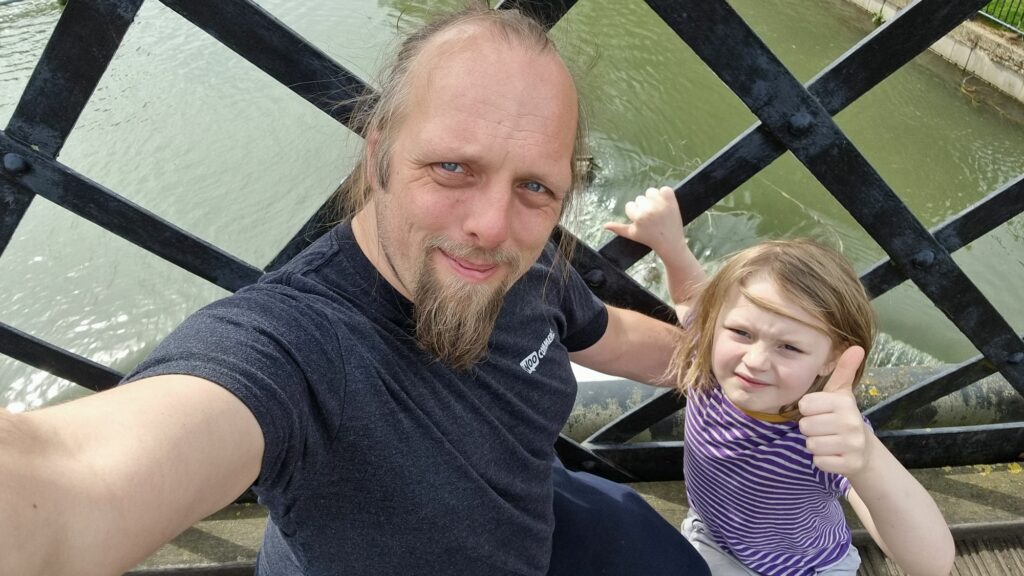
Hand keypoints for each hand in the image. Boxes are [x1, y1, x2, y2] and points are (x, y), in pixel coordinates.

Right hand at [603, 186, 684, 255]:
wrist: (671, 243)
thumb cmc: (650, 239)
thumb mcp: (632, 234)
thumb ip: (618, 228)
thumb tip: (604, 226)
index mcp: (638, 217)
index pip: (630, 205)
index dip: (635, 213)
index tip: (643, 222)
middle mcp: (649, 209)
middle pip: (640, 198)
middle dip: (644, 206)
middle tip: (652, 218)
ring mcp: (662, 204)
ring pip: (651, 191)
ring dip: (653, 199)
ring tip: (658, 210)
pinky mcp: (672, 200)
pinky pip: (665, 189)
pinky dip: (665, 194)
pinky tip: (666, 204)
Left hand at [798, 346, 870, 476]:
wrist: (864, 451)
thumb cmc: (843, 417)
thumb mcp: (841, 393)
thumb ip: (844, 370)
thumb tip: (857, 347)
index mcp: (844, 403)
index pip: (805, 404)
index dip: (809, 410)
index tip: (822, 412)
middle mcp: (851, 423)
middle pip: (805, 426)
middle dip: (811, 429)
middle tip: (825, 428)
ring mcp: (852, 445)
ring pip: (810, 444)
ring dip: (816, 444)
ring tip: (829, 440)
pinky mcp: (849, 465)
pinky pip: (818, 462)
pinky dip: (822, 460)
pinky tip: (833, 454)